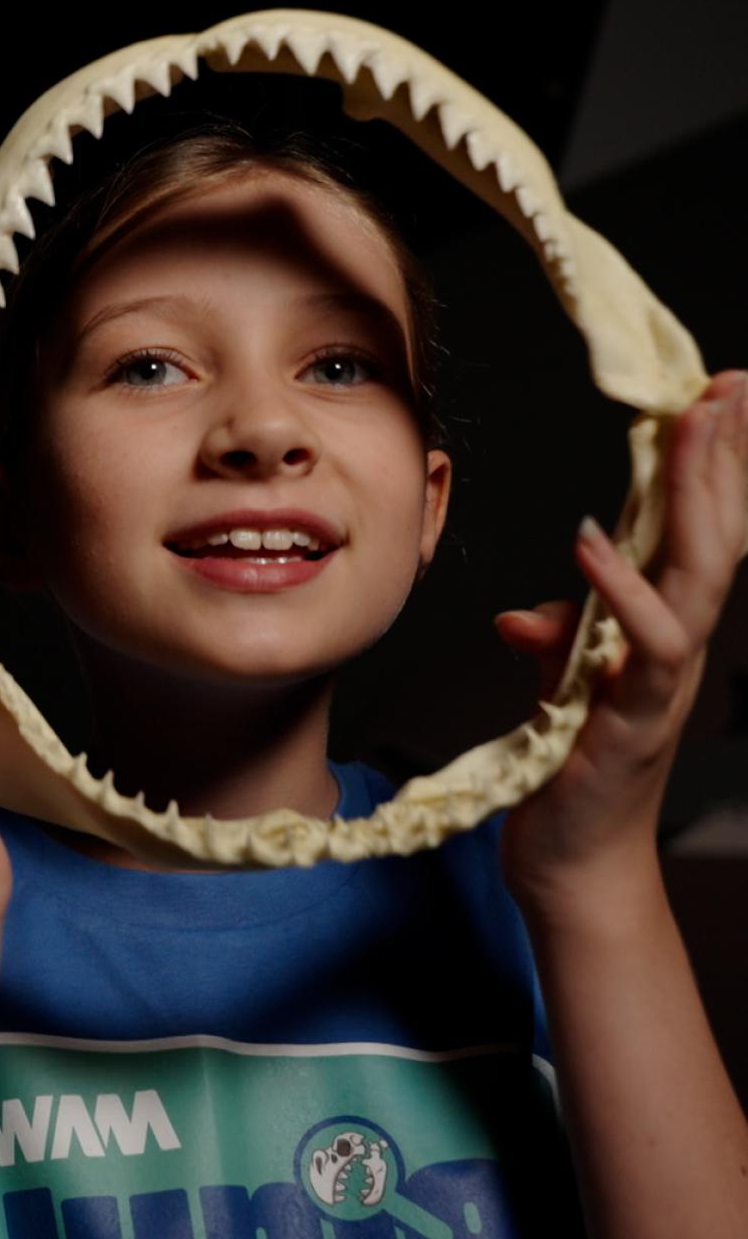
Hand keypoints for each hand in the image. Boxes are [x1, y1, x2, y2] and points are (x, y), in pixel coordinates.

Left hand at [492, 369, 747, 917]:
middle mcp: (672, 650)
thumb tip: (523, 617)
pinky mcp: (634, 719)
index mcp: (655, 633)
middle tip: (727, 383)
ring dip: (699, 500)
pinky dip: (623, 591)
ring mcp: (661, 684)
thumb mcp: (559, 694)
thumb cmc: (569, 777)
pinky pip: (645, 647)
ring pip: (701, 578)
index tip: (714, 395)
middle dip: (721, 458)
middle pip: (714, 538)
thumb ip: (558, 645)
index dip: (709, 467)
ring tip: (691, 424)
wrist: (572, 868)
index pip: (693, 534)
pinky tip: (594, 539)